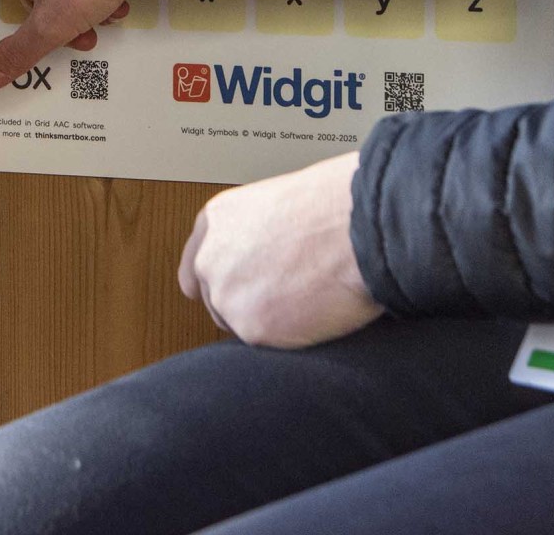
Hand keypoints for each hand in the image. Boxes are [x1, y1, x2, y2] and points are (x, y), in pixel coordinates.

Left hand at [177, 154, 380, 348]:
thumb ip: (256, 237)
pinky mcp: (251, 328)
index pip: (196, 270)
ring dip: (269, 322)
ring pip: (241, 326)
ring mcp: (226, 295)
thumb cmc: (334, 207)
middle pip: (217, 302)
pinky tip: (316, 311)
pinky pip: (268, 346)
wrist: (358, 226)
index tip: (239, 293)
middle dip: (248, 305)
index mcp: (215, 223)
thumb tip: (263, 262)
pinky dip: (292, 338)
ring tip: (309, 297)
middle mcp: (210, 259)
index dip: (222, 284)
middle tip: (288, 296)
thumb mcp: (277, 206)